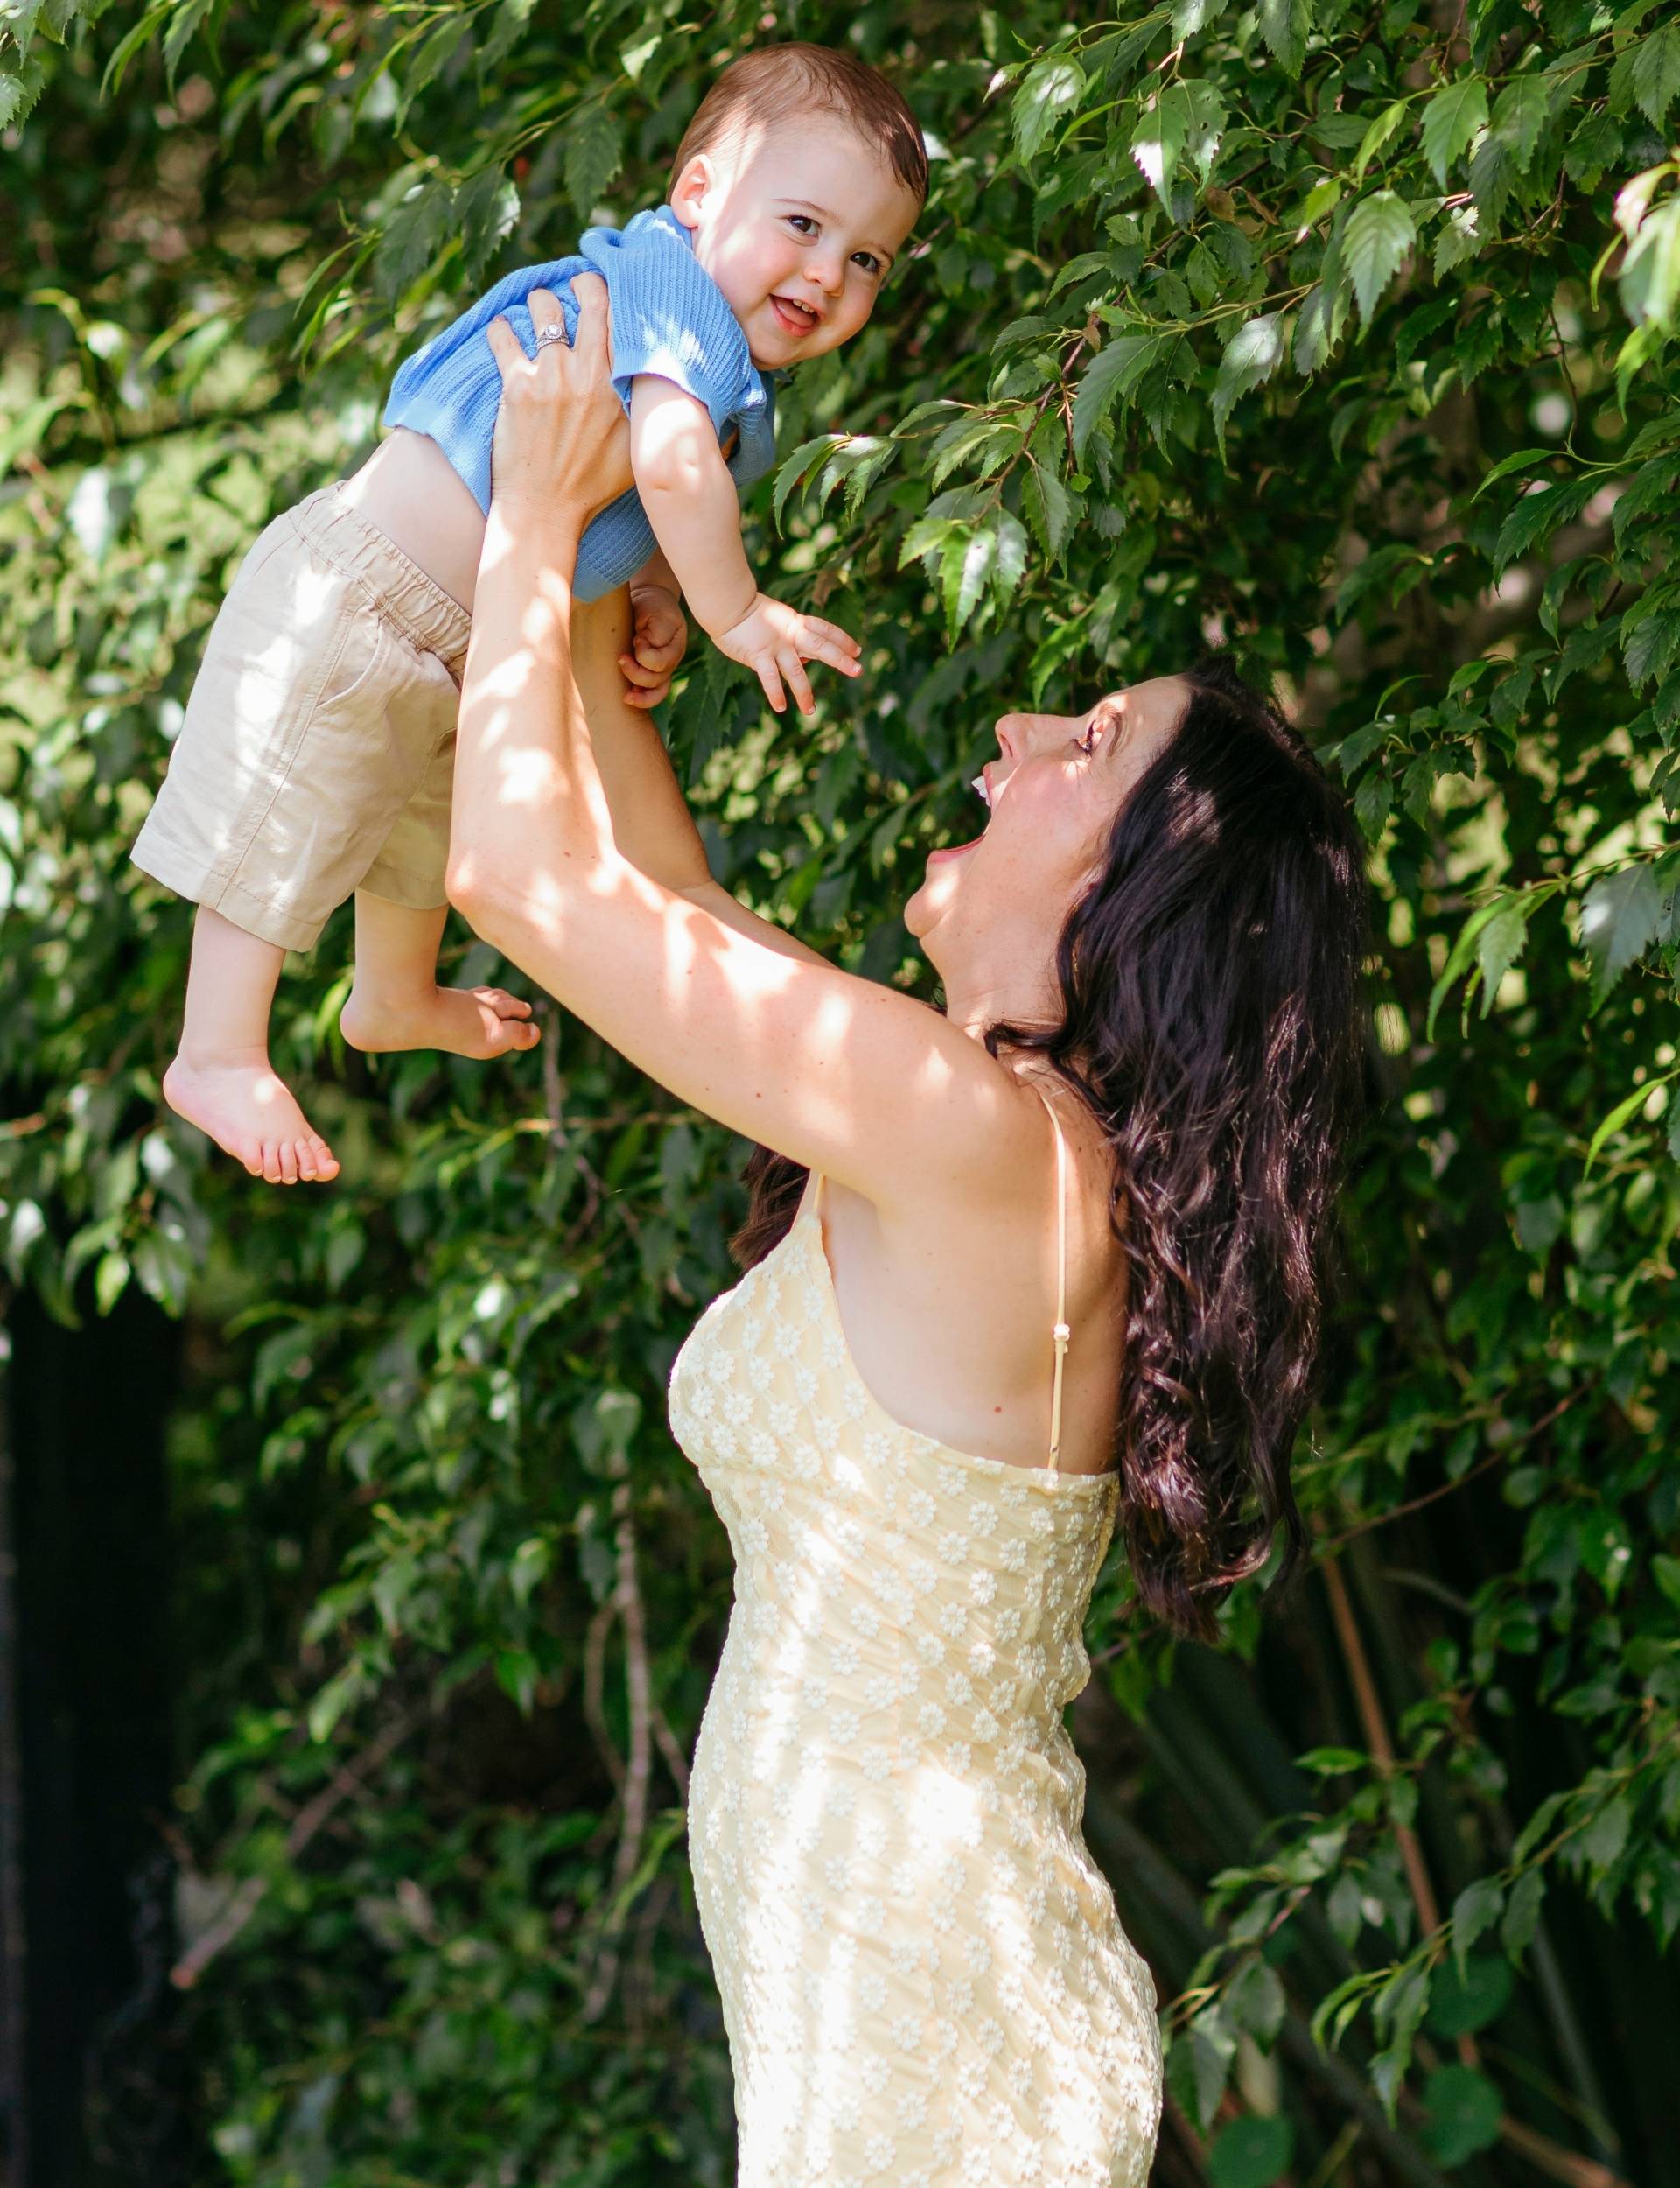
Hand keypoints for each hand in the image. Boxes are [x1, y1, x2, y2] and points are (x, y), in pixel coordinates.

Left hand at [484, 275, 632, 529]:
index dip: (617, 291)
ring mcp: (551, 376)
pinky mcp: (516, 385)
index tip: (610, 287)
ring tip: (538, 308)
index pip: (624, 315)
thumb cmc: (594, 486)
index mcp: (621, 385)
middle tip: (573, 285)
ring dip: (540, 301)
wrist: (546, 512)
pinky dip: (501, 327)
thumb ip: (653, 415)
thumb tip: (697, 408)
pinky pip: (504, 335)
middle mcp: (589, 373)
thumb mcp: (637, 451)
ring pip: (544, 306)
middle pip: (589, 297)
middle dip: (581, 282)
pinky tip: (502, 329)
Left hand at [620, 582, 686, 709]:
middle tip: (620, 658)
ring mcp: (666, 669)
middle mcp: (673, 660)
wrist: (651, 602)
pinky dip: (642, 700)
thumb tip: (641, 646)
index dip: (644, 654)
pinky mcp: (656, 675)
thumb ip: (653, 630)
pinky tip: (628, 698)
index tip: (636, 638)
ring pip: (656, 691)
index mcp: (675, 643)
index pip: (660, 661)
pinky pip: (654, 695)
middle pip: (657, 679)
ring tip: (624, 688)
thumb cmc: (651, 605)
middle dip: (635, 673)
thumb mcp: (654, 610)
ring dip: (638, 691)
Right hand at [713, 592, 861, 716]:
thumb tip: (805, 660)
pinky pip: (770, 678)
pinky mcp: (758, 655)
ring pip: (796, 671)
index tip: (857, 650)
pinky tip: (781, 708)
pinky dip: (776, 694)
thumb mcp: (776, 620)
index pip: (825, 629)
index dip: (842, 639)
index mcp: (795, 622)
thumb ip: (790, 637)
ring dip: (805, 693)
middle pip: (821, 646)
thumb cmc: (747, 612)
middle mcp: (790, 633)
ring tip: (810, 711)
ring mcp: (776, 645)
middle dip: (840, 659)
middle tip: (858, 670)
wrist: (727, 603)